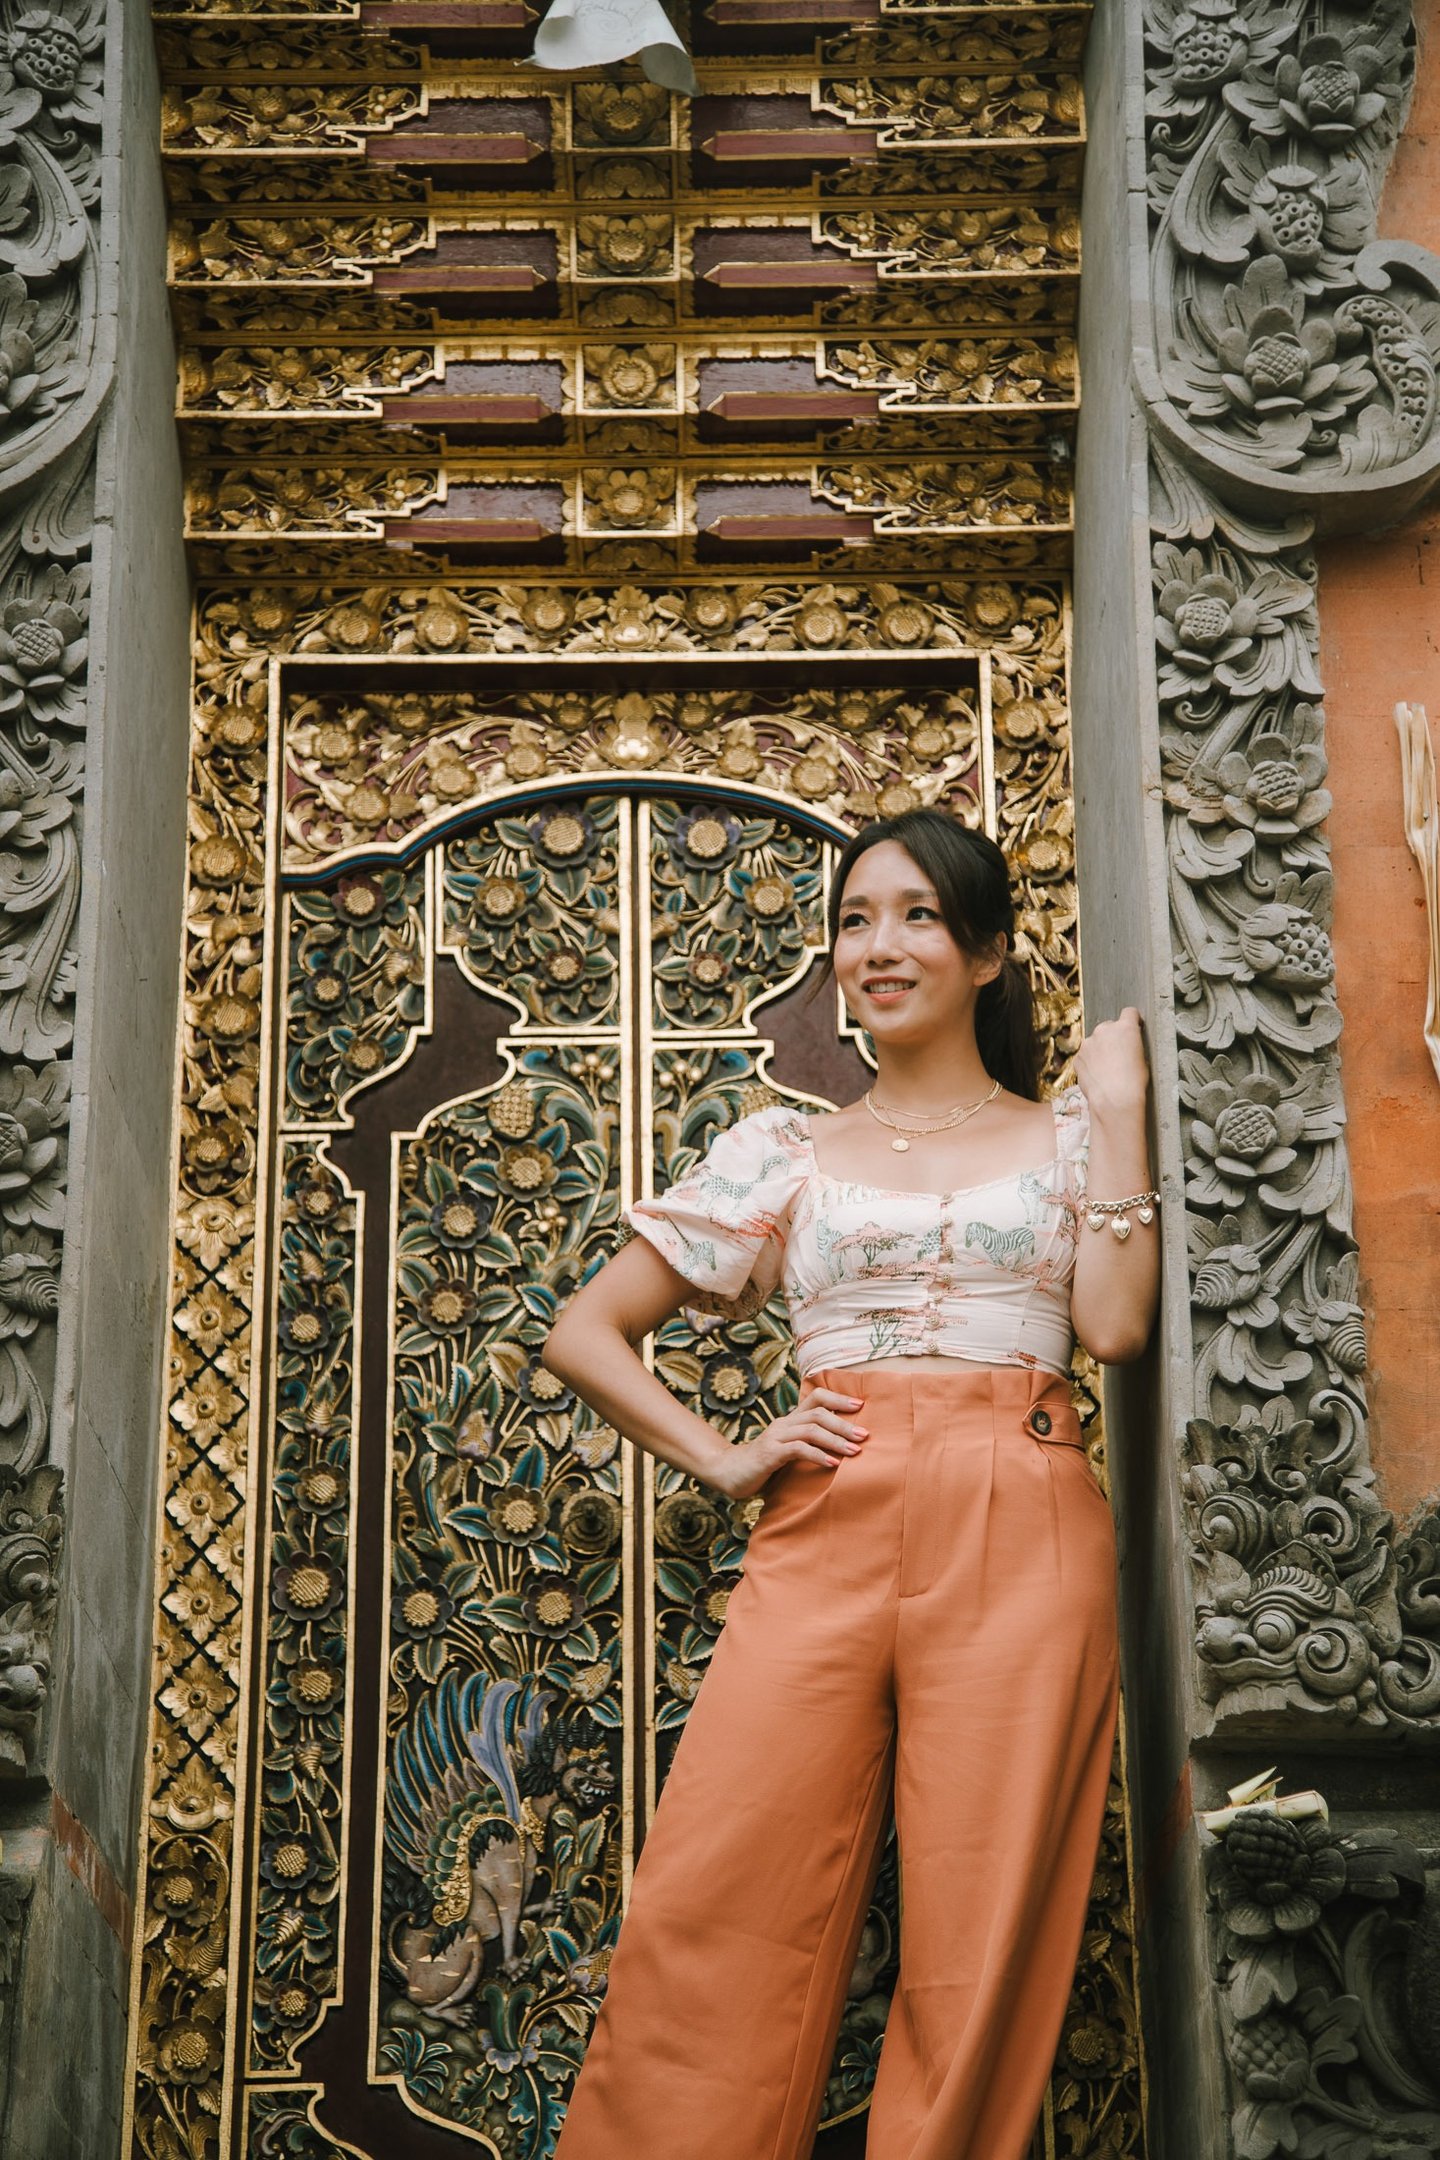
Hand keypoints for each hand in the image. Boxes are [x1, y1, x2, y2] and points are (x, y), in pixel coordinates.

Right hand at [707, 1388, 867, 1499]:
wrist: (727, 1473)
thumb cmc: (762, 1465)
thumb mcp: (787, 1452)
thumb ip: (807, 1446)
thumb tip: (840, 1450)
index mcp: (790, 1420)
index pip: (816, 1398)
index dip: (838, 1399)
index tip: (861, 1406)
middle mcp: (784, 1423)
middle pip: (819, 1413)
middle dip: (845, 1423)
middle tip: (865, 1435)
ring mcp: (776, 1436)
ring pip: (811, 1429)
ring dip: (836, 1440)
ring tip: (855, 1451)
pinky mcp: (770, 1453)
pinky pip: (798, 1449)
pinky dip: (818, 1455)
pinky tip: (833, 1464)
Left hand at [1074, 1006, 1149, 1114]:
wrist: (1114, 1100)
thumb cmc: (1134, 1083)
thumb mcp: (1143, 1059)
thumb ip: (1133, 1045)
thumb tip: (1128, 1047)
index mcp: (1126, 1028)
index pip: (1130, 1012)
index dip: (1132, 1020)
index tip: (1133, 1027)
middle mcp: (1104, 1030)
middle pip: (1110, 1026)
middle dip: (1113, 1037)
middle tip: (1119, 1055)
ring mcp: (1088, 1043)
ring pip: (1095, 1041)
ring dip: (1100, 1049)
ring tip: (1108, 1069)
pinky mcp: (1078, 1056)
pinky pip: (1086, 1055)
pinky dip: (1090, 1062)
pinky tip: (1098, 1075)